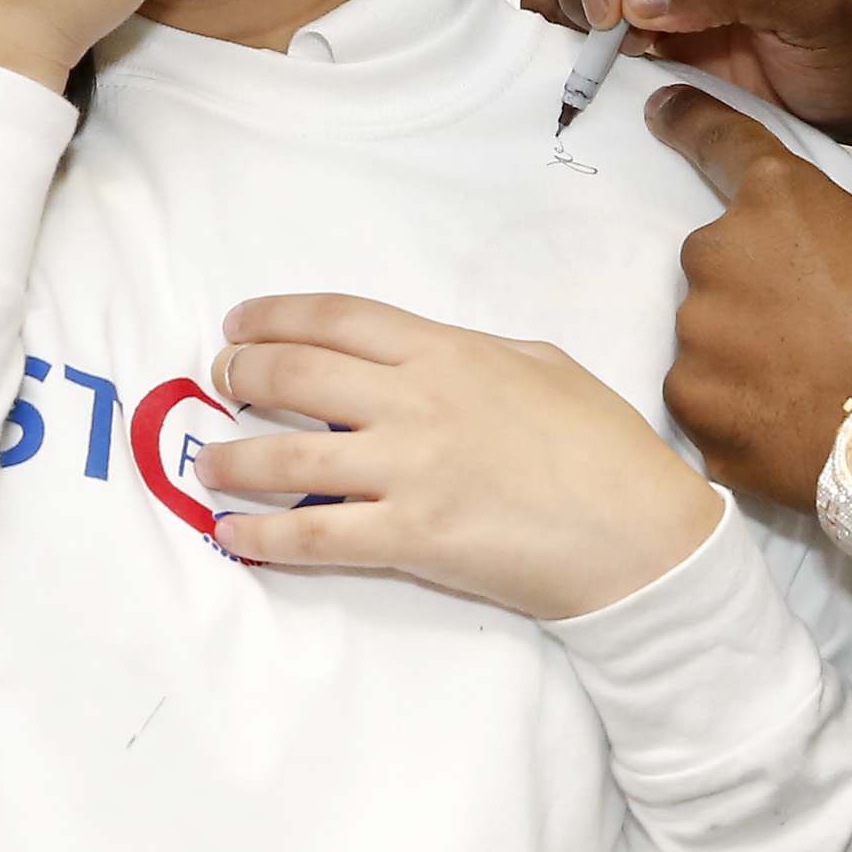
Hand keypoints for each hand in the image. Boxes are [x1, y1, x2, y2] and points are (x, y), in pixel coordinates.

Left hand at [201, 295, 723, 617]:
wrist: (642, 533)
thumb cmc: (607, 450)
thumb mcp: (546, 368)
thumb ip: (477, 356)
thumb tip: (432, 358)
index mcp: (449, 352)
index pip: (338, 318)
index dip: (275, 316)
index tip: (241, 323)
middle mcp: (418, 400)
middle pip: (296, 373)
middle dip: (240, 372)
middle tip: (218, 380)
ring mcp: (409, 468)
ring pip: (287, 453)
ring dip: (232, 457)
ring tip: (209, 462)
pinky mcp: (411, 535)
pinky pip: (312, 532)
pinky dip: (261, 535)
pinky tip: (233, 533)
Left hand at [644, 87, 851, 503]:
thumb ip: (813, 234)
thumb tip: (782, 257)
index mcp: (775, 199)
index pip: (715, 141)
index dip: (687, 122)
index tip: (662, 112)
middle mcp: (717, 251)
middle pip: (714, 261)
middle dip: (748, 289)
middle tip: (808, 333)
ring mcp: (697, 331)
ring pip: (705, 332)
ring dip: (740, 352)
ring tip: (804, 387)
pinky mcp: (690, 403)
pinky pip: (703, 395)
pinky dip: (735, 409)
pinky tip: (786, 424)